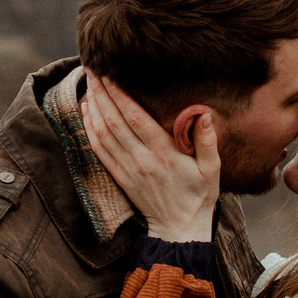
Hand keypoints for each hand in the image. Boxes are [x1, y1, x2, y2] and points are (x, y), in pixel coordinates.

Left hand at [82, 73, 219, 244]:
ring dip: (93, 106)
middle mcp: (141, 160)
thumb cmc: (199, 196)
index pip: (136, 119)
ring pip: (102, 133)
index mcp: (164, 155)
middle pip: (114, 121)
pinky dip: (89, 128)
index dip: (120, 95)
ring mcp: (127, 169)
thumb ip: (207, 140)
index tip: (111, 73)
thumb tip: (204, 113)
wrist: (179, 229)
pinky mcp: (119, 177)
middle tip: (93, 67)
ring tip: (88, 82)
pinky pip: (98, 150)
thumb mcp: (211, 169)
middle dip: (101, 93)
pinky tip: (86, 111)